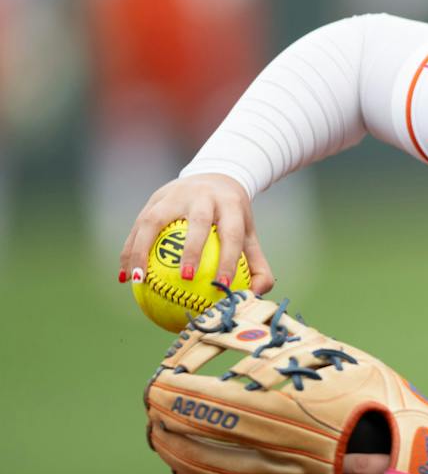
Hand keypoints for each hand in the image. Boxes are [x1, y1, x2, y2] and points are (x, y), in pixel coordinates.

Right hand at [120, 173, 274, 293]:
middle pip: (198, 222)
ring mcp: (176, 194)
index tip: (223, 285)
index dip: (229, 259)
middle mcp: (203, 196)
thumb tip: (254, 296)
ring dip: (143, 250)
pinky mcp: (155, 198)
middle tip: (186, 278)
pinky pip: (138, 226)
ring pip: (156, 220)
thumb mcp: (248, 234)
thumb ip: (257, 265)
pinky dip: (129, 250)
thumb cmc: (232, 216)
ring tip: (138, 280)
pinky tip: (124, 277)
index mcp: (230, 205)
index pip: (232, 233)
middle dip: (192, 249)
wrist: (214, 176)